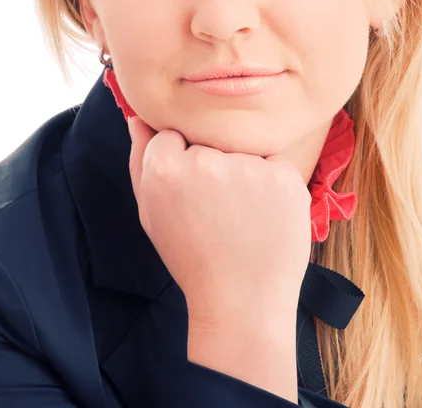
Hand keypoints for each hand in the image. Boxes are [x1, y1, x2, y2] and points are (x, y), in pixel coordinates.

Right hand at [127, 116, 311, 322]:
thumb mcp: (151, 214)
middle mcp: (206, 162)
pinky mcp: (284, 176)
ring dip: (241, 171)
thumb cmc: (192, 258)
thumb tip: (138, 119)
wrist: (242, 301)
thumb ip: (140, 161)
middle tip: (216, 208)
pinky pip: (273, 161)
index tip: (189, 192)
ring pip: (240, 148)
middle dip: (210, 164)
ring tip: (241, 214)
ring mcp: (248, 168)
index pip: (171, 134)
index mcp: (164, 170)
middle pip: (206, 139)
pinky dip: (270, 181)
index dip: (180, 162)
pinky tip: (263, 213)